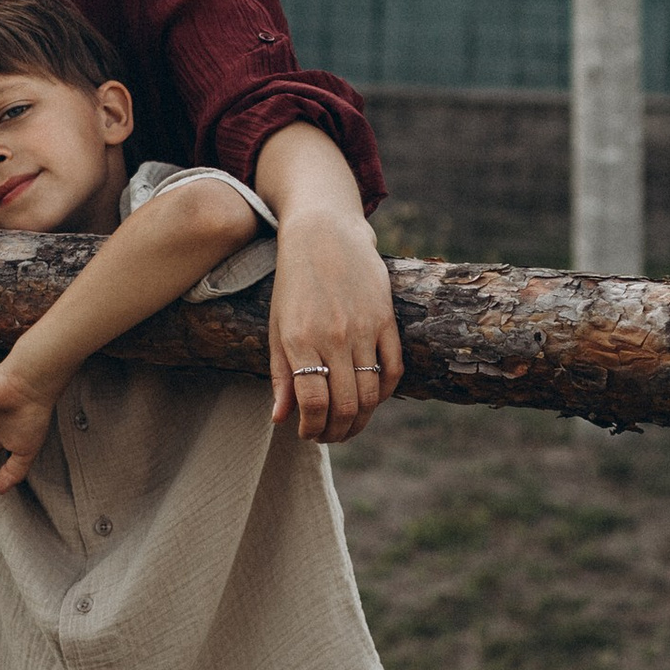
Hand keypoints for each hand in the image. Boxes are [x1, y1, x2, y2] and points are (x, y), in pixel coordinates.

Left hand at [268, 201, 402, 443]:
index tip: (308, 433)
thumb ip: (281, 374)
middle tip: (328, 436)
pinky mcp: (386, 320)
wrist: (324, 234)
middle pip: (346, 405)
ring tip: (348, 425)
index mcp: (299, 339)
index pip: (313, 402)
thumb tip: (281, 419)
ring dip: (360, 420)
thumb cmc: (294, 283)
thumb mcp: (277, 326)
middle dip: (337, 431)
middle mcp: (333, 336)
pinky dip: (384, 393)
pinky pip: (393, 369)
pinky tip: (371, 399)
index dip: (312, 427)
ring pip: (371, 394)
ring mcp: (363, 328)